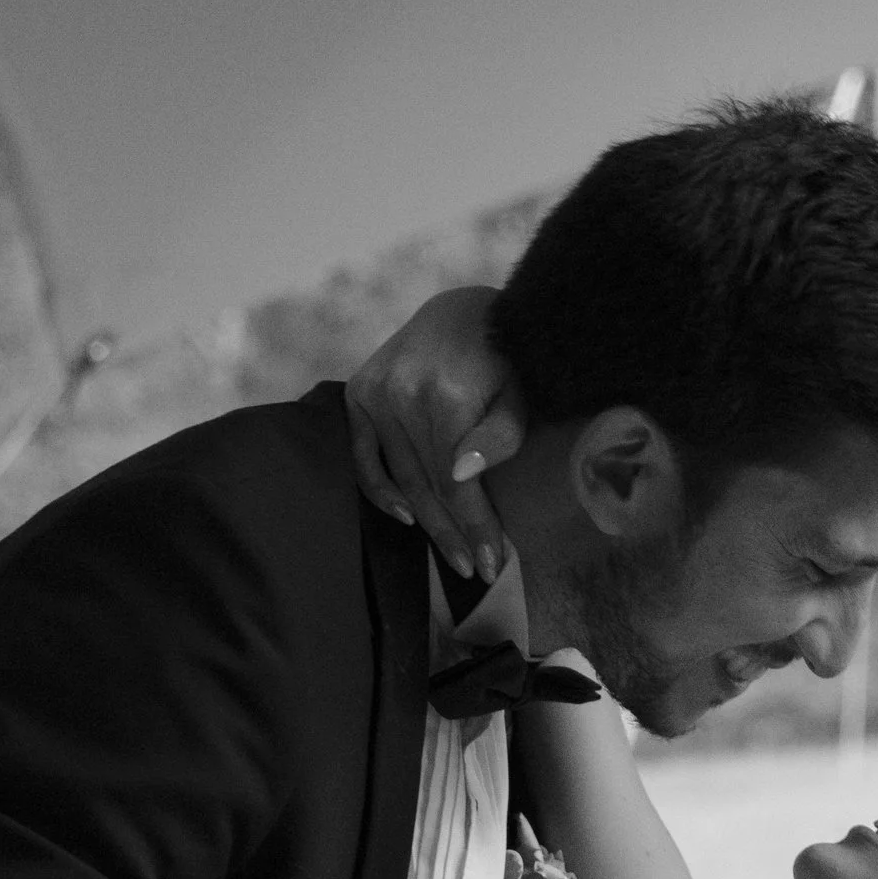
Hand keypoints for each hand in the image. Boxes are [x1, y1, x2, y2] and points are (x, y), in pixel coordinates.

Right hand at [344, 285, 526, 586]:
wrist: (468, 309)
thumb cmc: (505, 355)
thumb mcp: (519, 393)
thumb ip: (498, 436)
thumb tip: (461, 479)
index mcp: (444, 393)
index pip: (456, 481)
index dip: (474, 525)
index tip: (492, 563)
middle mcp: (401, 393)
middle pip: (427, 484)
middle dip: (453, 532)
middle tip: (474, 569)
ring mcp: (375, 392)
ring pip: (400, 476)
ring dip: (425, 521)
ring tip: (452, 554)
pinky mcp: (358, 391)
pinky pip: (363, 456)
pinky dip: (379, 490)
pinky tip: (404, 517)